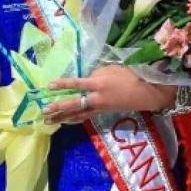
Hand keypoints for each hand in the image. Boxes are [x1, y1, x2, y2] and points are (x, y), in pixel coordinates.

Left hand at [44, 65, 177, 124]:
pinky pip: (86, 116)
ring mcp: (100, 107)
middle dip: (58, 107)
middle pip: (74, 104)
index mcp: (99, 84)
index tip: (48, 86)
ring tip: (48, 122)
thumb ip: (95, 73)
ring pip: (78, 114)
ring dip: (62, 117)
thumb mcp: (111, 69)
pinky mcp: (104, 112)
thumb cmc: (131, 75)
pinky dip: (75, 119)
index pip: (76, 84)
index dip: (62, 85)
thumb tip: (85, 80)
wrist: (147, 92)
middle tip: (43, 111)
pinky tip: (66, 121)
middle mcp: (97, 98)